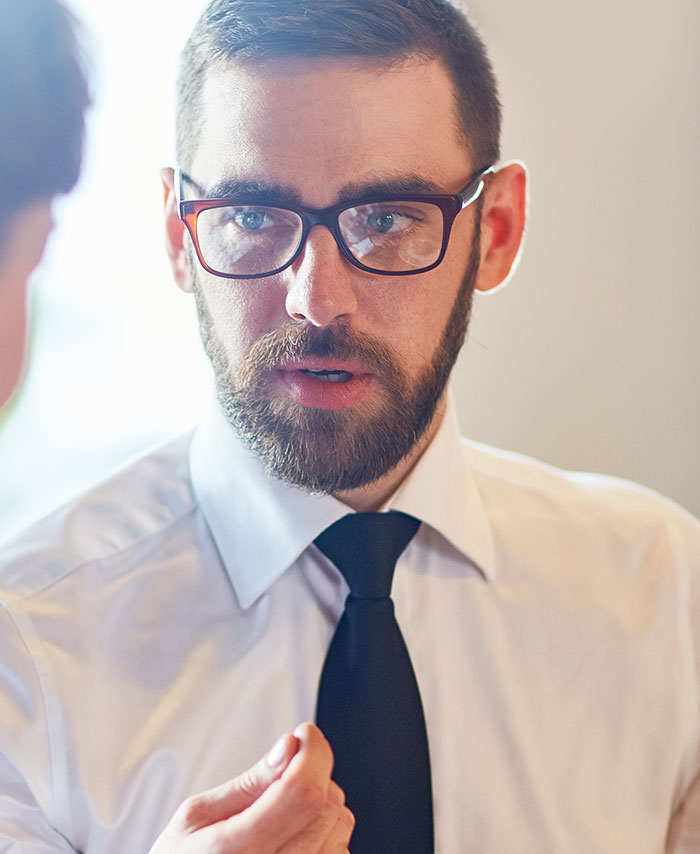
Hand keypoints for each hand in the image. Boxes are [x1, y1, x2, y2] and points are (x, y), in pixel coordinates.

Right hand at [148, 722, 353, 852]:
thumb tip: (288, 747)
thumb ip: (248, 783)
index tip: (304, 734)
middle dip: (313, 772)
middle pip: (325, 805)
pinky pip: (339, 849)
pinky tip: (295, 834)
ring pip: (339, 825)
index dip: (312, 753)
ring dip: (322, 802)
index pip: (302, 793)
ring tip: (286, 807)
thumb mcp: (196, 816)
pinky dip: (326, 832)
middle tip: (285, 772)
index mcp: (237, 850)